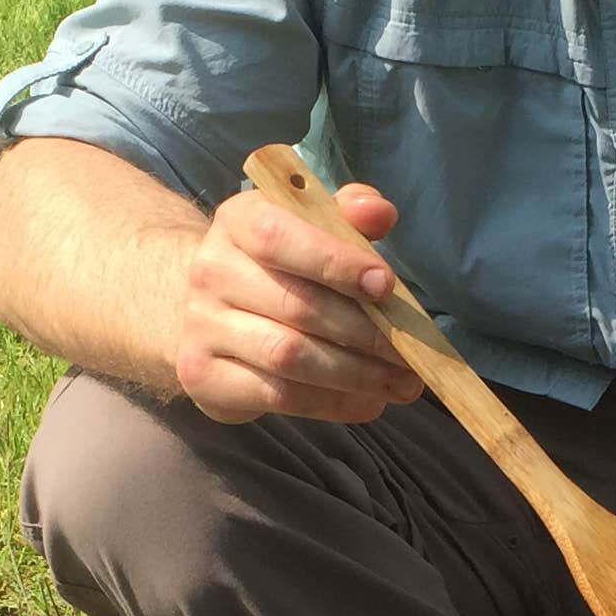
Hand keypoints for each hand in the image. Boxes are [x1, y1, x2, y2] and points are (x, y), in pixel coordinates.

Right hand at [172, 181, 425, 425]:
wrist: (203, 309)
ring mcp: (202, 327)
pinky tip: (369, 401)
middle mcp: (211, 271)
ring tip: (402, 383)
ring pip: (289, 356)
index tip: (385, 285)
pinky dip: (333, 402)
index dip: (334, 261)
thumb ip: (346, 214)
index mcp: (238, 222)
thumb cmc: (277, 265)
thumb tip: (380, 212)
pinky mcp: (204, 376)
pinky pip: (279, 395)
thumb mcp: (307, 226)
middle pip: (296, 305)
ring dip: (356, 374)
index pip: (279, 237)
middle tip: (413, 351)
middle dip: (365, 332)